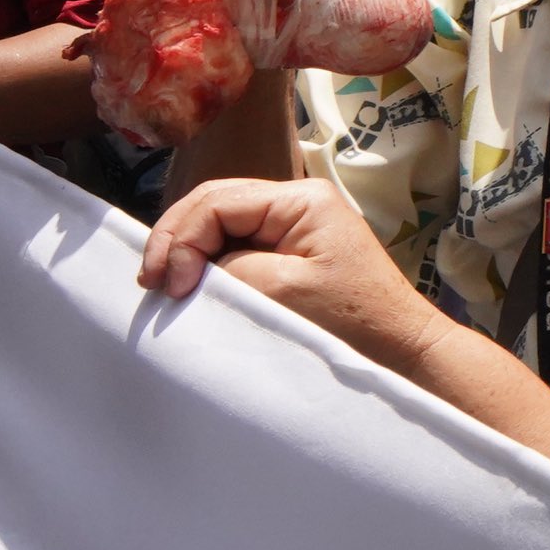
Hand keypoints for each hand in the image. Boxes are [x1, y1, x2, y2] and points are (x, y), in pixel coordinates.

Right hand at [138, 176, 444, 373]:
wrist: (399, 350)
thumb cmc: (352, 320)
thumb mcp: (284, 291)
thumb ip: (230, 271)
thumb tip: (186, 270)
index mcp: (301, 200)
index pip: (218, 201)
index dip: (182, 239)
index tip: (169, 286)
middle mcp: (295, 202)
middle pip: (212, 205)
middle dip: (175, 240)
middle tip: (151, 284)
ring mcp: (291, 227)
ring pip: (218, 225)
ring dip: (186, 252)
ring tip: (164, 287)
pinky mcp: (288, 253)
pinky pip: (234, 247)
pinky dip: (206, 265)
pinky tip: (191, 287)